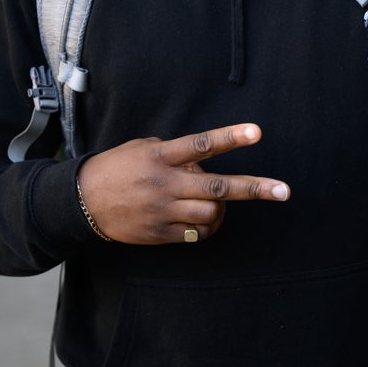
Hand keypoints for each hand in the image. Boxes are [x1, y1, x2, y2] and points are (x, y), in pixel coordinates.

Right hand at [76, 123, 289, 244]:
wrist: (83, 202)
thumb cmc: (119, 167)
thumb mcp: (144, 148)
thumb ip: (176, 152)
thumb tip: (206, 160)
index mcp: (160, 156)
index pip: (201, 144)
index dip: (230, 137)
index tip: (256, 132)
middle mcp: (165, 183)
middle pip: (217, 187)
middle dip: (254, 188)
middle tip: (284, 191)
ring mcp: (163, 211)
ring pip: (212, 213)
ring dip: (224, 209)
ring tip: (222, 204)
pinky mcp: (160, 234)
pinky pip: (197, 234)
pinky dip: (207, 226)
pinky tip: (205, 220)